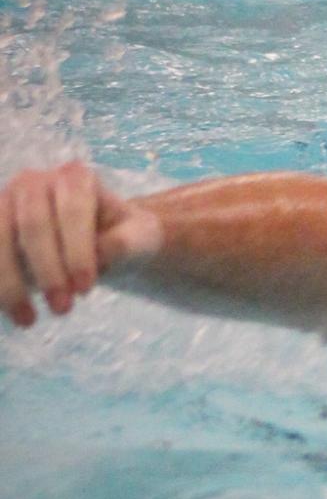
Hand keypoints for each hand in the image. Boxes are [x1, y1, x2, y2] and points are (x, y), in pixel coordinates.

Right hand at [0, 163, 161, 327]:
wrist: (99, 242)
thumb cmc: (123, 237)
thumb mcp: (140, 239)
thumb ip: (128, 243)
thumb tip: (104, 253)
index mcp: (76, 178)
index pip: (73, 212)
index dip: (77, 253)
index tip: (86, 291)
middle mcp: (35, 181)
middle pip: (33, 225)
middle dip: (46, 271)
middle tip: (62, 310)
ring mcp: (6, 199)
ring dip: (10, 282)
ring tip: (28, 320)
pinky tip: (9, 311)